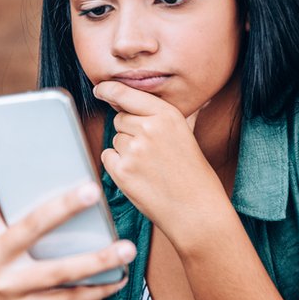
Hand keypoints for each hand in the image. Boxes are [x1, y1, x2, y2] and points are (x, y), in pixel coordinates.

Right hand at [0, 133, 133, 299]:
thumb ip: (12, 215)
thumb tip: (43, 179)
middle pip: (31, 227)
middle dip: (63, 208)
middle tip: (92, 190)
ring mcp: (10, 287)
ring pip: (59, 271)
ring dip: (96, 259)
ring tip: (126, 248)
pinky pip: (69, 299)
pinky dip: (97, 289)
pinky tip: (118, 277)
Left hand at [93, 81, 232, 250]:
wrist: (197, 210)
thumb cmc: (192, 173)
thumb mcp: (182, 133)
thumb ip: (157, 116)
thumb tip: (125, 100)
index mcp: (167, 115)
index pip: (126, 93)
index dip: (109, 90)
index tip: (100, 90)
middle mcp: (149, 128)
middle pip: (119, 119)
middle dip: (129, 131)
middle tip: (152, 152)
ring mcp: (134, 150)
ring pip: (115, 140)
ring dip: (126, 151)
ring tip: (150, 167)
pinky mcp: (122, 171)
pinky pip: (108, 157)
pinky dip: (117, 166)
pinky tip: (139, 176)